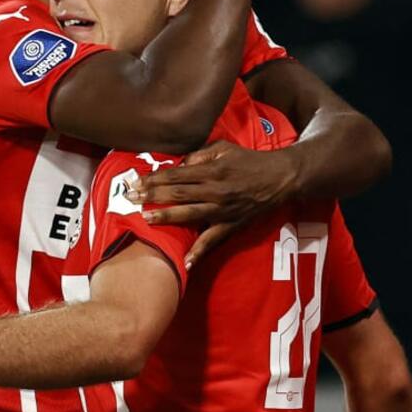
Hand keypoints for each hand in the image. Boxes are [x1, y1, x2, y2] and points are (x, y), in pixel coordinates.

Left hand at [129, 140, 297, 265]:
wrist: (281, 178)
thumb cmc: (249, 161)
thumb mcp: (223, 149)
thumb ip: (198, 155)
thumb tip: (177, 164)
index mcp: (211, 171)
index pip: (176, 175)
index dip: (154, 178)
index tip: (135, 182)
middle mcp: (215, 190)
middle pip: (178, 193)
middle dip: (152, 195)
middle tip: (130, 198)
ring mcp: (223, 210)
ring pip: (190, 214)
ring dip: (167, 217)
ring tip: (146, 219)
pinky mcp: (232, 226)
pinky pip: (213, 240)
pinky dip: (199, 252)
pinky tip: (185, 262)